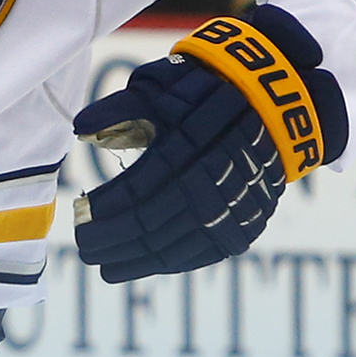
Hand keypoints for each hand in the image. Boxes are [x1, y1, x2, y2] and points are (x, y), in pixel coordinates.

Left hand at [71, 6, 345, 282]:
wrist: (276, 102)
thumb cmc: (206, 90)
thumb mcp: (162, 87)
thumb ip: (120, 109)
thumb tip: (79, 128)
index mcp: (186, 146)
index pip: (137, 190)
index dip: (106, 209)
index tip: (80, 216)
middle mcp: (211, 181)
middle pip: (153, 224)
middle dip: (114, 241)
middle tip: (85, 250)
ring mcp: (233, 206)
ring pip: (177, 245)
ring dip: (138, 261)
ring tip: (108, 269)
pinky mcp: (248, 222)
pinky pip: (205, 252)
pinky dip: (173, 263)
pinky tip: (146, 266)